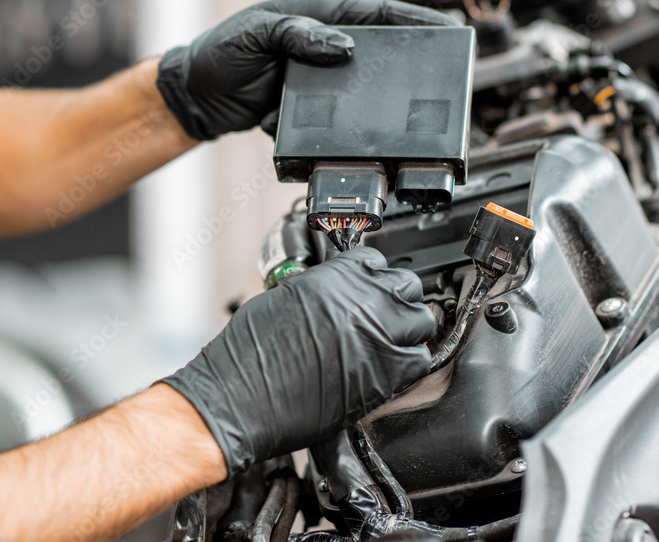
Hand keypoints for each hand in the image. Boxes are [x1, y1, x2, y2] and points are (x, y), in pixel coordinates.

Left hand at [156, 0, 458, 140]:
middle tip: (438, 72)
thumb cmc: (219, 54)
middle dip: (407, 63)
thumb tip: (343, 47)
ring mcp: (318, 80)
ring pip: (361, 92)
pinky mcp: (310, 111)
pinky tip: (346, 136)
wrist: (195, 99)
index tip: (445, 26)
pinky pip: (335, 121)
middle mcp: (322, 47)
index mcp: (316, 18)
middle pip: (377, 54)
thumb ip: (298, 34)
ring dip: (374, 104)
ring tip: (401, 113)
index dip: (413, 19)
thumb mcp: (256, 34)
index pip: (373, 13)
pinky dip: (340, 130)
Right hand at [162, 247, 435, 474]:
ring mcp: (377, 336)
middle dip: (398, 299)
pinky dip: (411, 363)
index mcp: (334, 277)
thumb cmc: (246, 356)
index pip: (376, 261)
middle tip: (385, 315)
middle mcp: (361, 301)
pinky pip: (420, 360)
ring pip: (421, 320)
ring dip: (409, 329)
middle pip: (407, 286)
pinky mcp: (384, 375)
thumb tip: (335, 294)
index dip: (374, 278)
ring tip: (392, 341)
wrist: (237, 398)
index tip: (371, 291)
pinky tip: (392, 368)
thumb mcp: (281, 298)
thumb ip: (319, 289)